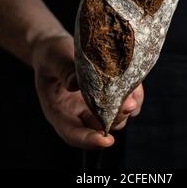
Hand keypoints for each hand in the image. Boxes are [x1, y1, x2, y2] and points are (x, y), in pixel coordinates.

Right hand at [31, 33, 143, 149]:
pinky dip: (133, 97)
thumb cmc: (51, 54)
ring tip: (133, 93)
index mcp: (59, 111)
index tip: (106, 141)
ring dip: (126, 109)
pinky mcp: (108, 95)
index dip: (89, 140)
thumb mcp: (53, 59)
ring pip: (115, 118)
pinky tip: (135, 85)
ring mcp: (95, 105)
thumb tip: (76, 84)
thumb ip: (63, 70)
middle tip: (127, 105)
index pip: (73, 134)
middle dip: (115, 120)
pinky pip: (124, 102)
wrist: (57, 47)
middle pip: (99, 128)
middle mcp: (79, 113)